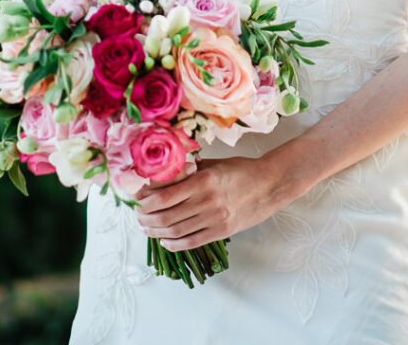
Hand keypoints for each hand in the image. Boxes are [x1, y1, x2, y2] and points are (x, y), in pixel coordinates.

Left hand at [134, 155, 280, 250]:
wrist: (270, 184)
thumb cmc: (242, 170)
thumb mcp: (214, 163)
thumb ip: (191, 170)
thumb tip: (166, 174)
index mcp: (203, 180)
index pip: (164, 196)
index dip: (146, 202)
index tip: (137, 200)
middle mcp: (206, 201)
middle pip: (166, 216)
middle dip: (146, 219)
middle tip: (137, 217)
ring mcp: (214, 219)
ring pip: (176, 231)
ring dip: (156, 232)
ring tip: (147, 229)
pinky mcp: (221, 232)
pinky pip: (192, 242)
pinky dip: (174, 244)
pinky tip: (165, 241)